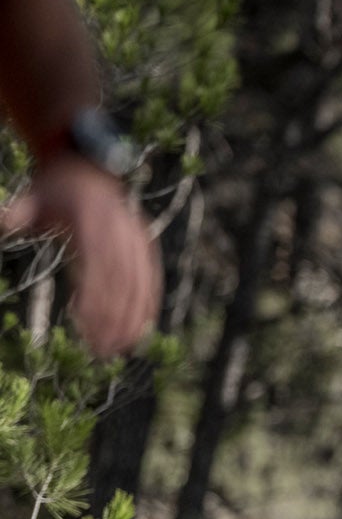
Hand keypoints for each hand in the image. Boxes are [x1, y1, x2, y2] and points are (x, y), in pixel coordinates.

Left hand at [0, 154, 160, 358]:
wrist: (89, 168)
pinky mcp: (145, 247)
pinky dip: (148, 305)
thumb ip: (23, 210)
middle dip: (113, 319)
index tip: (85, 325)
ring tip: (120, 348)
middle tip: (101, 350)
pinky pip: (150, 280)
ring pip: (139, 286)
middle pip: (121, 283)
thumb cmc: (57, 188)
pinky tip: (142, 328)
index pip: (98, 267)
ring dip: (132, 319)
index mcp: (94, 222)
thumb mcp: (36, 195)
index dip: (94, 298)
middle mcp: (121, 234)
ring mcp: (136, 241)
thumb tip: (4, 220)